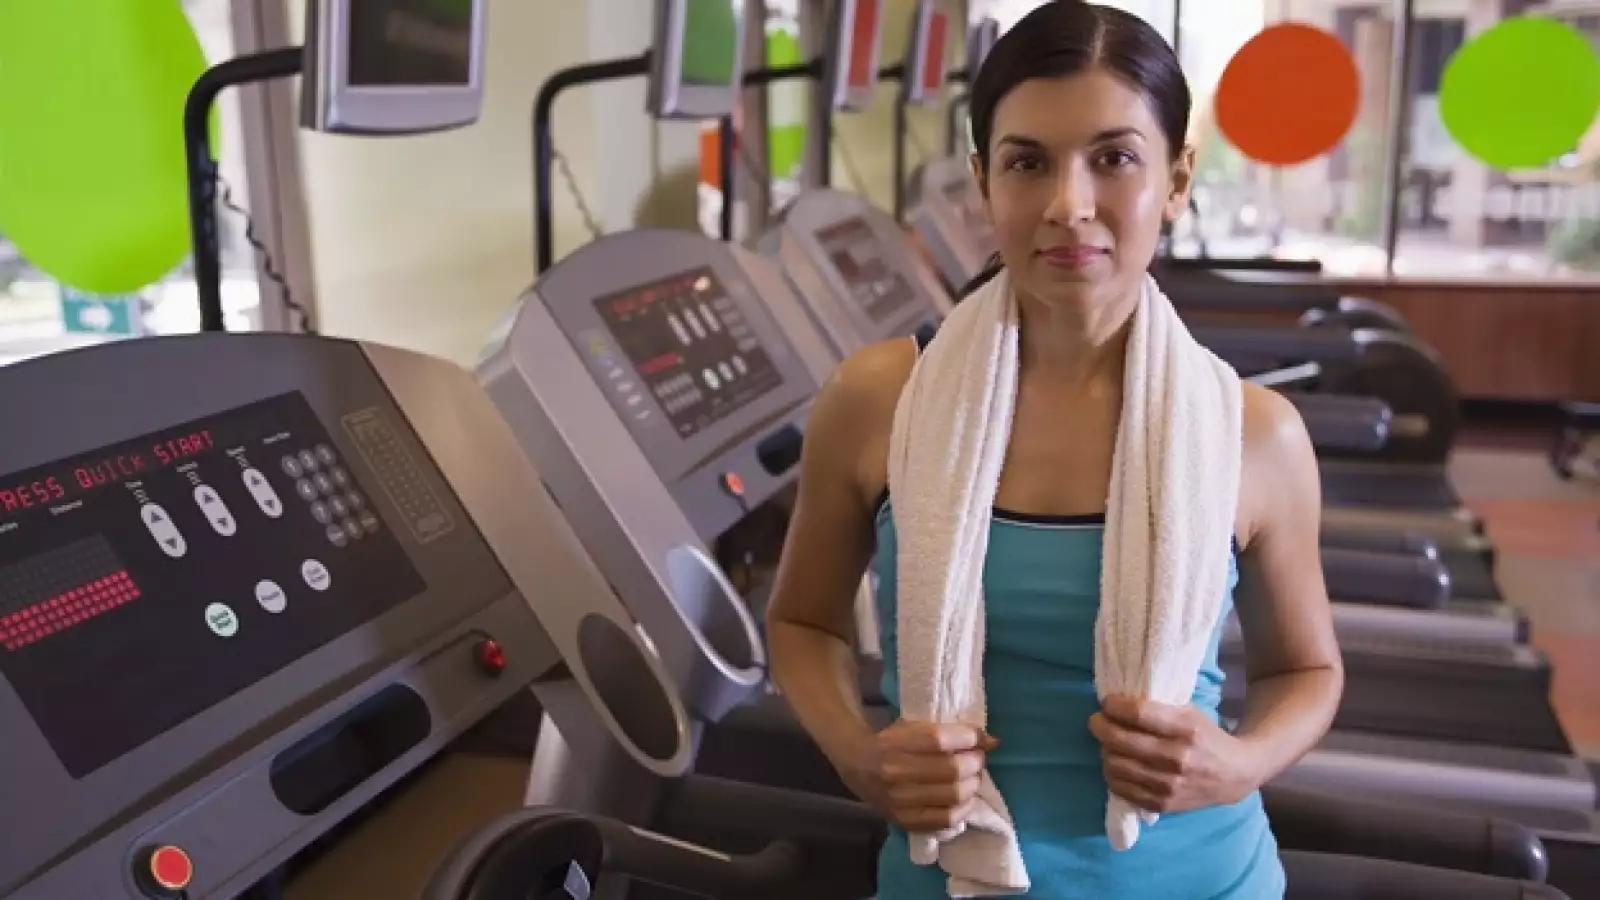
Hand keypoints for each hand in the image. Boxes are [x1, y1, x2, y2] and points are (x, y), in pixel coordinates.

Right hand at [842, 719, 998, 831]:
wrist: (858, 767)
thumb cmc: (891, 741)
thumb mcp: (914, 726)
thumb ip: (949, 731)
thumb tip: (991, 740)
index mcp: (896, 743)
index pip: (941, 740)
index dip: (969, 738)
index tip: (979, 738)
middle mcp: (896, 772)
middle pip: (953, 769)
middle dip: (975, 762)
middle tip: (977, 759)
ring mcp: (900, 800)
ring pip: (954, 794)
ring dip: (973, 784)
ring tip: (972, 778)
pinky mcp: (904, 820)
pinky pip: (946, 819)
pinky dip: (963, 808)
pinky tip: (965, 799)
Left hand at [1088, 694, 1260, 814]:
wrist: (1234, 775)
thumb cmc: (1207, 736)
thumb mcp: (1190, 713)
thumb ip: (1158, 707)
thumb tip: (1117, 702)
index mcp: (1185, 729)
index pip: (1138, 714)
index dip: (1114, 706)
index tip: (1106, 703)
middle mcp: (1176, 758)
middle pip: (1120, 740)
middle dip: (1100, 726)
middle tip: (1097, 721)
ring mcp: (1168, 785)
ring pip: (1115, 765)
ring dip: (1105, 750)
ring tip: (1108, 743)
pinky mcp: (1162, 804)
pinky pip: (1122, 789)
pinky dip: (1112, 774)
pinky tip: (1116, 765)